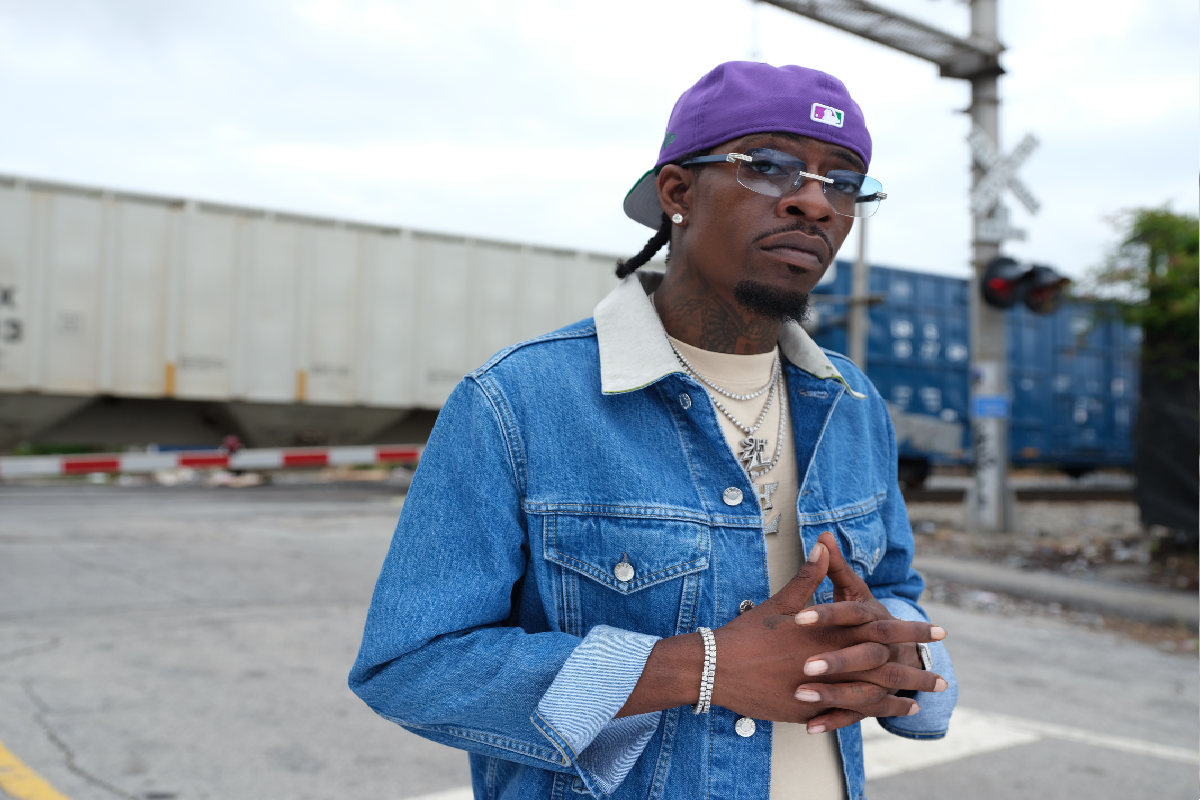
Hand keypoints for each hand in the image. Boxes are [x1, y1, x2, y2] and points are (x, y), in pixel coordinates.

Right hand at [709, 539, 943, 726]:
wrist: (718, 669)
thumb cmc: (749, 634)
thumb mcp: (781, 603)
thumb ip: (809, 577)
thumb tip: (824, 545)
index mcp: (831, 634)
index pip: (882, 630)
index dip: (912, 631)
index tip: (939, 633)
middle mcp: (833, 664)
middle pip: (886, 669)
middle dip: (916, 672)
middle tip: (941, 679)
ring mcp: (823, 691)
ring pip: (873, 697)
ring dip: (900, 699)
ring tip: (922, 702)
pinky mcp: (811, 711)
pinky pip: (850, 715)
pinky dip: (871, 714)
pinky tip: (884, 715)